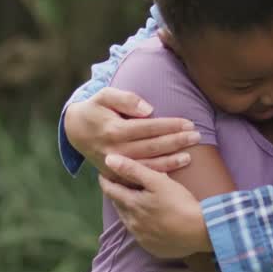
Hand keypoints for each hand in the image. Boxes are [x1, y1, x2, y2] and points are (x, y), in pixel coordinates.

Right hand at [65, 87, 201, 178]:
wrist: (75, 131)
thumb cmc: (95, 109)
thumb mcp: (104, 95)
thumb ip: (126, 99)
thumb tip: (149, 110)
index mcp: (115, 130)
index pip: (149, 128)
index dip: (170, 125)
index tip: (189, 123)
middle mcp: (116, 150)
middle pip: (152, 146)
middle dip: (177, 141)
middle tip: (197, 136)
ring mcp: (116, 164)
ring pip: (148, 165)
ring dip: (171, 161)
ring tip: (190, 156)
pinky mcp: (115, 173)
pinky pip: (139, 176)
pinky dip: (157, 174)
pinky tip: (173, 170)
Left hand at [98, 153, 212, 259]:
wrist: (200, 231)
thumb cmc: (179, 202)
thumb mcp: (157, 181)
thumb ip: (133, 169)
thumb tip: (108, 159)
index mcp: (131, 205)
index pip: (110, 190)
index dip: (106, 180)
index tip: (104, 173)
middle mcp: (132, 224)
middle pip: (118, 206)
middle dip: (117, 194)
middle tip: (120, 184)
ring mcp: (141, 238)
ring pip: (128, 221)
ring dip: (128, 210)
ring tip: (134, 200)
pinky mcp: (152, 248)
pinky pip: (140, 234)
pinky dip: (140, 224)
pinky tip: (150, 220)